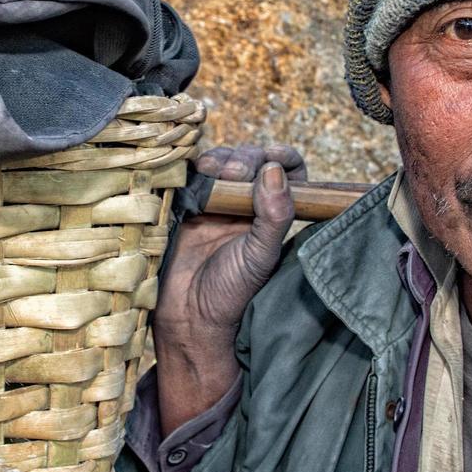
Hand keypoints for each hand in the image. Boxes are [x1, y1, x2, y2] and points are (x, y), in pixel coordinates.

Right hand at [153, 144, 306, 433]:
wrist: (185, 315)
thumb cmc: (230, 291)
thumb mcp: (260, 255)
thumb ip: (274, 215)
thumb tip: (274, 170)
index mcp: (270, 215)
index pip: (286, 172)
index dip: (282, 157)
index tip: (273, 156)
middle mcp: (245, 205)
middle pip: (252, 161)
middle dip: (245, 158)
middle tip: (235, 173)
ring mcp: (214, 203)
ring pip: (221, 162)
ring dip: (219, 159)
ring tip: (212, 171)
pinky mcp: (184, 204)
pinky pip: (190, 174)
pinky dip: (193, 166)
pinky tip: (194, 171)